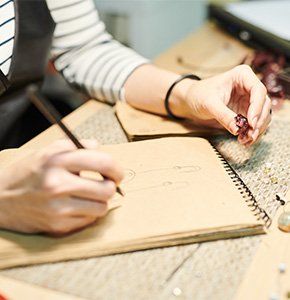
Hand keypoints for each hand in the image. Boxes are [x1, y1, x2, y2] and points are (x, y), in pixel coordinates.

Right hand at [0, 140, 123, 233]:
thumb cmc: (28, 173)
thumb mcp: (49, 150)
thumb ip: (78, 146)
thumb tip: (100, 149)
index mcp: (58, 161)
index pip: (103, 162)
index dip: (117, 168)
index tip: (117, 172)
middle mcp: (58, 185)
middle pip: (108, 189)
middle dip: (111, 186)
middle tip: (106, 184)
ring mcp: (58, 208)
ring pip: (102, 208)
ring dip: (100, 201)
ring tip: (88, 195)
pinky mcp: (58, 226)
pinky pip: (89, 220)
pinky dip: (88, 212)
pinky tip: (77, 205)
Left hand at [183, 65, 271, 145]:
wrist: (191, 100)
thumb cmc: (199, 95)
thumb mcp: (209, 104)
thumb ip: (223, 115)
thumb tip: (237, 130)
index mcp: (242, 76)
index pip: (258, 91)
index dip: (257, 108)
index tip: (251, 123)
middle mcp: (249, 87)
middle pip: (264, 104)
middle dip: (259, 122)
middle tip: (250, 136)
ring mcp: (249, 100)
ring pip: (263, 115)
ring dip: (257, 130)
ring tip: (245, 141)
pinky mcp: (246, 112)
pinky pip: (255, 124)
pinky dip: (252, 133)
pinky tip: (244, 140)